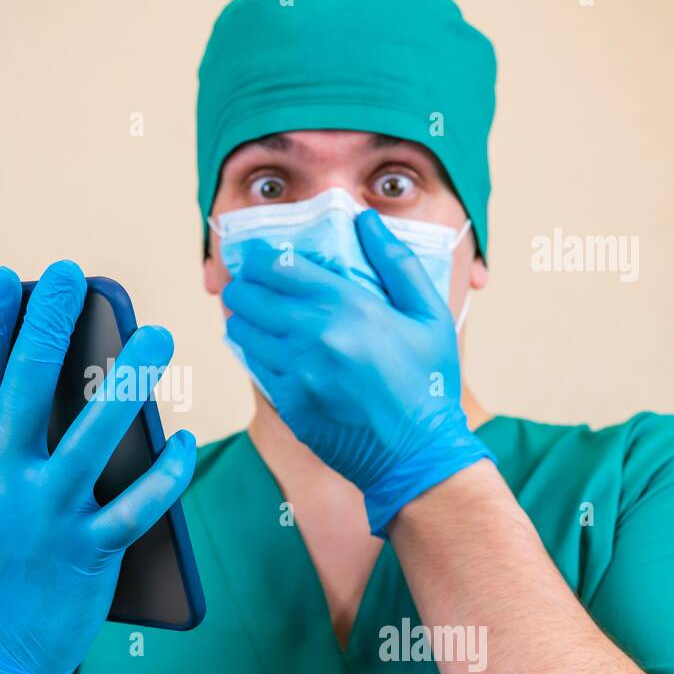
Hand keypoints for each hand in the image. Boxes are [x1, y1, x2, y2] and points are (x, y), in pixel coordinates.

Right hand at [0, 260, 195, 673]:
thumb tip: (31, 377)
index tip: (5, 278)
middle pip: (25, 391)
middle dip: (50, 326)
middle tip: (73, 276)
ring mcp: (43, 519)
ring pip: (94, 437)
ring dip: (128, 382)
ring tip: (156, 338)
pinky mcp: (87, 552)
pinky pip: (139, 505)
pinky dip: (168, 473)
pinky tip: (187, 442)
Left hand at [222, 210, 492, 535]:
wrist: (418, 454)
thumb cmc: (429, 382)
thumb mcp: (430, 314)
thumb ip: (396, 262)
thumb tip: (365, 219)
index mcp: (347, 306)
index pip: (278, 267)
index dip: (258, 257)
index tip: (256, 255)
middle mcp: (313, 336)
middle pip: (250, 296)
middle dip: (244, 285)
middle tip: (248, 284)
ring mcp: (295, 373)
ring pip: (244, 332)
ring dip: (243, 318)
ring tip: (251, 313)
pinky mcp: (287, 404)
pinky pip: (254, 367)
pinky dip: (254, 352)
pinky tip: (266, 347)